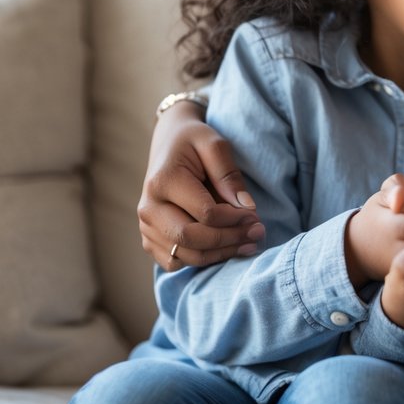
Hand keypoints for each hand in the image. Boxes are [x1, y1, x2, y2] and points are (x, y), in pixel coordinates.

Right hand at [138, 100, 264, 270]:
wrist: (168, 142)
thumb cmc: (194, 141)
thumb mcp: (215, 145)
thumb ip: (229, 175)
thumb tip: (247, 208)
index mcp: (163, 181)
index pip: (205, 214)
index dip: (235, 219)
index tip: (256, 215)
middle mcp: (149, 208)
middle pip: (192, 239)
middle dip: (230, 240)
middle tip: (258, 233)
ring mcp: (146, 226)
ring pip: (186, 256)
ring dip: (220, 254)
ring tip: (248, 244)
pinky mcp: (149, 239)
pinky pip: (175, 262)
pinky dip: (202, 259)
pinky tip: (225, 248)